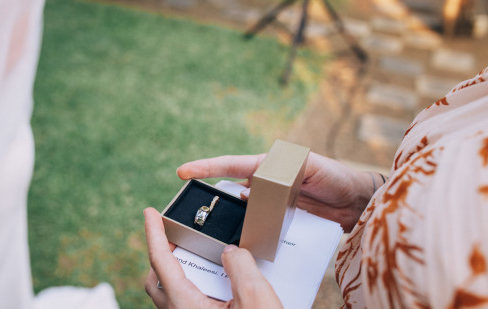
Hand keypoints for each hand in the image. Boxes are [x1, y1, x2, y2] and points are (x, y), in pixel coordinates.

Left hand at [144, 208, 281, 308]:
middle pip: (156, 279)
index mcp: (185, 306)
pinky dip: (190, 287)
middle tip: (178, 235)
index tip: (148, 213)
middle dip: (162, 253)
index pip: (161, 261)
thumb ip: (241, 267)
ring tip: (200, 256)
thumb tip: (230, 252)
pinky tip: (214, 283)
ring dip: (177, 271)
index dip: (153, 233)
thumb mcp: (257, 300)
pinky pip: (183, 303)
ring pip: (167, 294)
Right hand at [177, 153, 374, 231]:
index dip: (206, 167)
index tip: (183, 171)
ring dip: (237, 219)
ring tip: (233, 229)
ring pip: (244, 211)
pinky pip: (260, 225)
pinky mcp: (279, 219)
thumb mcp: (310, 167)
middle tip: (203, 209)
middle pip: (232, 190)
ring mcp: (270, 202)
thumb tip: (254, 185)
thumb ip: (283, 171)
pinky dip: (253, 231)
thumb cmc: (334, 177)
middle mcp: (265, 182)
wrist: (355, 202)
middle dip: (218, 199)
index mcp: (268, 165)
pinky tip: (249, 239)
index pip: (232, 165)